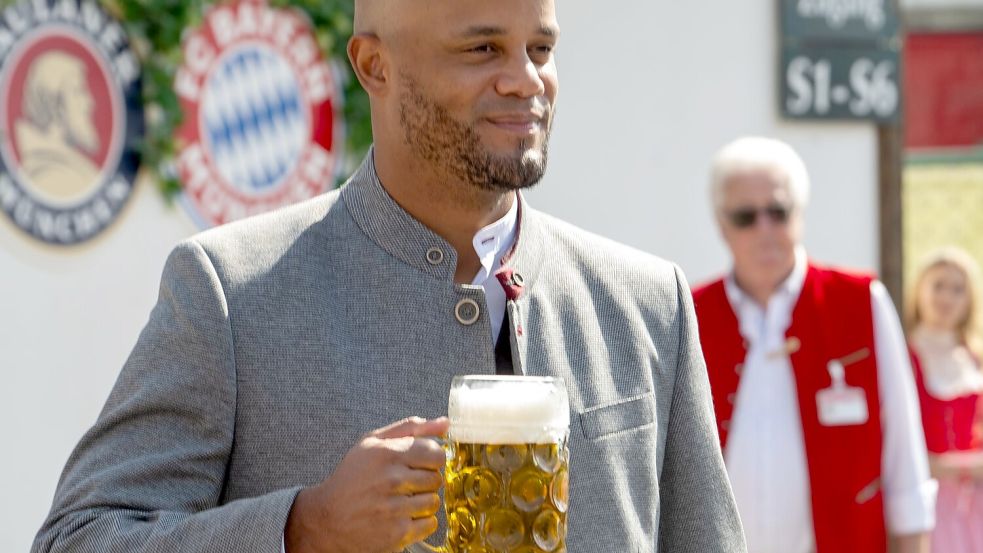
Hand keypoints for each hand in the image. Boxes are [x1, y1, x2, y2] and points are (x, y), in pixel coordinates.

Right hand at [285, 416, 449, 552]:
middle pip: (436, 478)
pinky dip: (420, 523)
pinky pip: (430, 524)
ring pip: (434, 502)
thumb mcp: (372, 443)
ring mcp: (395, 508)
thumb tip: (445, 424)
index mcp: (387, 454)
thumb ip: (410, 429)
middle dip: (425, 481)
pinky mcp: (397, 534)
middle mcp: (392, 480)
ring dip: (422, 502)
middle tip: (406, 485)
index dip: (432, 459)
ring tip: (402, 501)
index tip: (421, 464)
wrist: (326, 519)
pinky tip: (402, 517)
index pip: (436, 454)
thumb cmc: (351, 478)